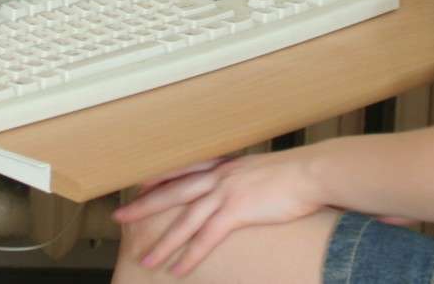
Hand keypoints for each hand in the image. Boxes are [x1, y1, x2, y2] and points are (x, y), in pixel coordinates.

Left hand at [112, 149, 323, 275]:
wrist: (313, 172)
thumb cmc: (296, 173)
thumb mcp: (264, 169)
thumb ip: (248, 178)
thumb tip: (248, 187)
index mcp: (224, 165)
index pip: (183, 171)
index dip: (159, 179)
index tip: (140, 185)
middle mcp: (219, 176)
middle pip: (172, 193)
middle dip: (144, 207)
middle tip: (120, 217)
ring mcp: (226, 192)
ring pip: (185, 220)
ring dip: (164, 242)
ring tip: (146, 259)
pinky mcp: (237, 211)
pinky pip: (207, 237)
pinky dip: (191, 254)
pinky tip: (179, 268)